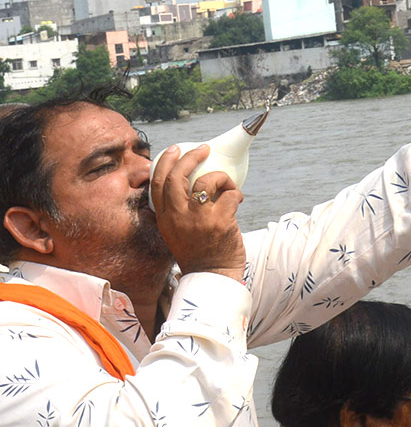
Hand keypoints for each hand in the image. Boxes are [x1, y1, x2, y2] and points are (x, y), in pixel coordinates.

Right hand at [150, 144, 245, 281]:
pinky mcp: (219, 222)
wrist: (212, 277)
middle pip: (177, 177)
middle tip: (202, 150)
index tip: (174, 149)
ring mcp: (198, 219)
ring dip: (220, 176)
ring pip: (205, 182)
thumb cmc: (200, 254)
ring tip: (227, 182)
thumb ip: (178, 212)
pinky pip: (229, 195)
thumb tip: (191, 186)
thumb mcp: (177, 233)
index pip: (157, 183)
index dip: (165, 162)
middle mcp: (178, 217)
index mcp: (165, 218)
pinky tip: (238, 198)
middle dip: (190, 158)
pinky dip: (235, 192)